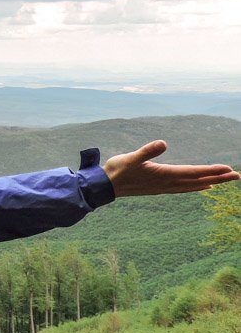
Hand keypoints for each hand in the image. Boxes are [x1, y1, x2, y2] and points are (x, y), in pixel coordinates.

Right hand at [103, 140, 239, 196]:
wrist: (105, 186)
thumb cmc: (117, 170)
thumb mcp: (130, 158)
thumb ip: (147, 151)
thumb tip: (163, 143)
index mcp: (164, 175)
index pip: (193, 173)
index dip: (211, 171)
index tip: (228, 169)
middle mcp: (167, 183)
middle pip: (198, 181)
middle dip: (219, 178)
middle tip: (238, 176)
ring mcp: (164, 187)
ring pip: (193, 186)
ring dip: (210, 182)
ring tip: (225, 180)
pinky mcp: (159, 188)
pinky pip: (184, 188)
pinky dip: (196, 187)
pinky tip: (202, 186)